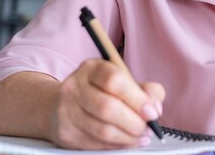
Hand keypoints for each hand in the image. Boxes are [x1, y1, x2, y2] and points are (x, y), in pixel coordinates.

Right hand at [48, 58, 164, 148]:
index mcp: (92, 68)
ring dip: (128, 137)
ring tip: (142, 137)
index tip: (153, 113)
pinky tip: (127, 142)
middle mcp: (75, 87)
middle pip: (108, 108)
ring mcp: (66, 110)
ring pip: (102, 130)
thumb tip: (156, 107)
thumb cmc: (100, 91)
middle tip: (149, 129)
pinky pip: (95, 144)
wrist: (58, 105)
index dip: (137, 99)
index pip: (114, 80)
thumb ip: (145, 90)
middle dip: (134, 122)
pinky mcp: (65, 133)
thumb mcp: (122, 81)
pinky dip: (116, 145)